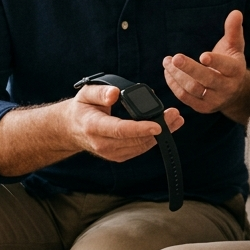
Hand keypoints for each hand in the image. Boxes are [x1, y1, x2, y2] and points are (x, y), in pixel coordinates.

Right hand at [68, 84, 183, 162]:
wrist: (72, 128)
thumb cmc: (82, 107)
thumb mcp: (86, 93)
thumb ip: (100, 92)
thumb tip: (115, 93)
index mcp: (94, 127)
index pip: (120, 129)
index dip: (140, 128)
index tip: (158, 124)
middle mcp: (103, 144)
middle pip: (135, 139)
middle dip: (159, 128)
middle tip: (175, 114)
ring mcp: (111, 153)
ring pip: (141, 145)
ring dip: (160, 134)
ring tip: (176, 119)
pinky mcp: (119, 156)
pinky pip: (140, 148)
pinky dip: (153, 138)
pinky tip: (166, 127)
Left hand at [164, 10, 249, 115]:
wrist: (234, 92)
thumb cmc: (230, 64)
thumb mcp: (234, 46)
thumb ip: (233, 30)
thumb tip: (236, 12)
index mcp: (235, 71)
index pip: (227, 67)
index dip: (215, 62)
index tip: (203, 55)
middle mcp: (226, 88)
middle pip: (207, 79)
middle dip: (190, 69)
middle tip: (175, 58)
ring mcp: (214, 100)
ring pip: (193, 89)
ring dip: (177, 76)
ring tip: (167, 62)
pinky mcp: (202, 107)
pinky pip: (185, 97)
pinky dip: (174, 85)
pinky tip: (168, 72)